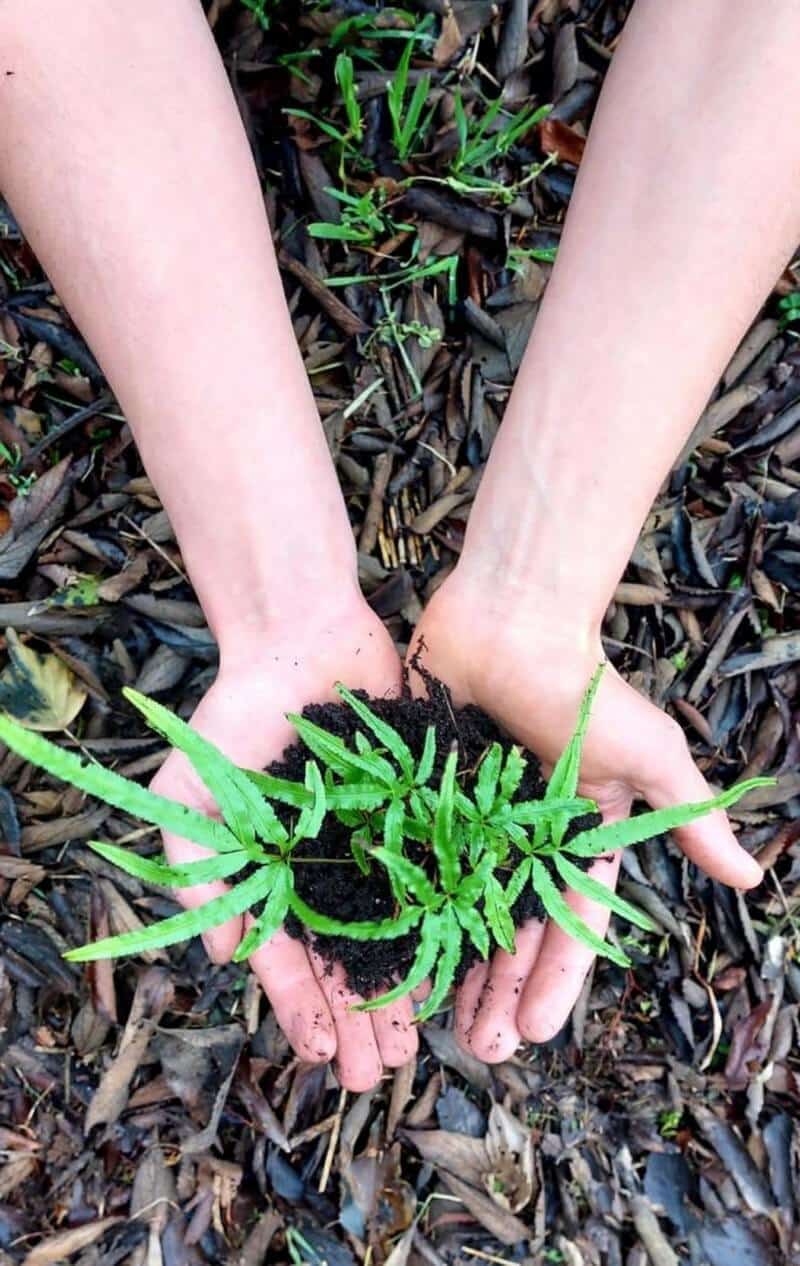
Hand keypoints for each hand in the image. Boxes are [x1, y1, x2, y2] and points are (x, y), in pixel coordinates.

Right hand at [150, 600, 417, 1090]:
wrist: (298, 636)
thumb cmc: (234, 714)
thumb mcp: (195, 793)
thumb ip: (201, 872)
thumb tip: (223, 960)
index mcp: (276, 875)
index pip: (290, 956)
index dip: (302, 1006)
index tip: (318, 1054)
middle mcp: (330, 869)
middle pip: (348, 956)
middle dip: (359, 1017)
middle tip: (376, 1073)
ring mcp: (377, 842)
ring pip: (398, 927)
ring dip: (405, 985)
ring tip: (420, 1042)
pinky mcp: (422, 808)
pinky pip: (440, 870)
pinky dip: (451, 916)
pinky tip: (462, 960)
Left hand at [408, 572, 761, 1062]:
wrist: (510, 617)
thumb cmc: (585, 687)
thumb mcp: (648, 756)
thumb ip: (691, 818)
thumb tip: (756, 878)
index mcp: (576, 835)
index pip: (569, 924)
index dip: (555, 981)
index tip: (533, 1033)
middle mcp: (522, 837)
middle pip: (508, 930)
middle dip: (498, 990)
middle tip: (480, 1050)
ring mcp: (469, 818)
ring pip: (456, 908)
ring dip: (451, 966)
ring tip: (435, 1025)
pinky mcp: (422, 796)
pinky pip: (411, 862)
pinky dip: (403, 907)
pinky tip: (389, 954)